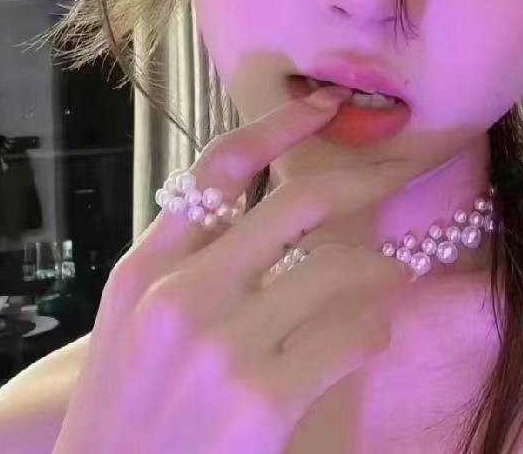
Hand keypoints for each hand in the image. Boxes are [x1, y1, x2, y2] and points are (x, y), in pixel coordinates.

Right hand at [51, 85, 425, 453]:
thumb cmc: (127, 416)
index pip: (219, 168)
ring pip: (338, 267)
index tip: (323, 105)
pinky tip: (371, 334)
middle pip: (297, 203)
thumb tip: (258, 210)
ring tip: (390, 277)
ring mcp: (222, 349)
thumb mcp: (131, 324)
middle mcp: (180, 296)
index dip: (279, 125)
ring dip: (380, 269)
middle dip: (362, 181)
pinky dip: (375, 327)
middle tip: (395, 177)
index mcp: (145, 270)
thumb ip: (184, 262)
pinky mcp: (262, 403)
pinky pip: (351, 335)